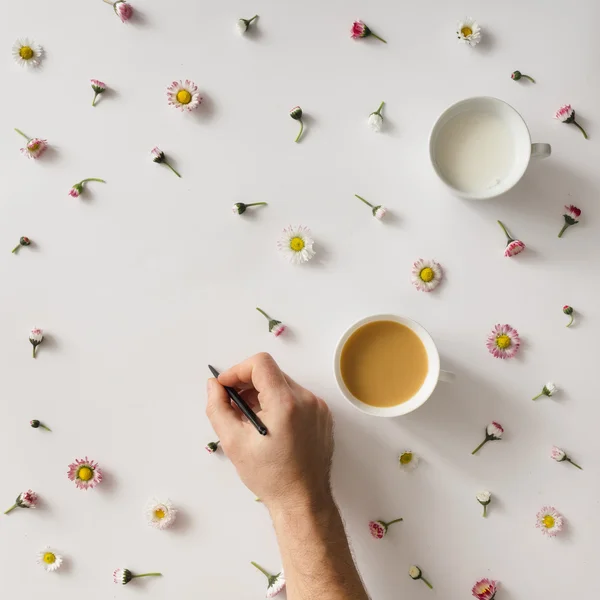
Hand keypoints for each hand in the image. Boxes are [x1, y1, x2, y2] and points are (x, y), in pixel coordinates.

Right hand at [206, 353, 333, 511]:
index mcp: (286, 403)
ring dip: (263, 395)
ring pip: (283, 384)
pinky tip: (270, 427)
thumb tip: (214, 386)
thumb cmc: (270, 476)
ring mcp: (318, 407)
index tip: (226, 387)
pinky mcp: (323, 415)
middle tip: (234, 406)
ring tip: (251, 420)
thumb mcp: (234, 442)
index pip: (261, 363)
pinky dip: (280, 404)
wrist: (303, 500)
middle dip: (248, 384)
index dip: (238, 370)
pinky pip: (297, 397)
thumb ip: (218, 408)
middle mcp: (307, 399)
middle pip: (271, 373)